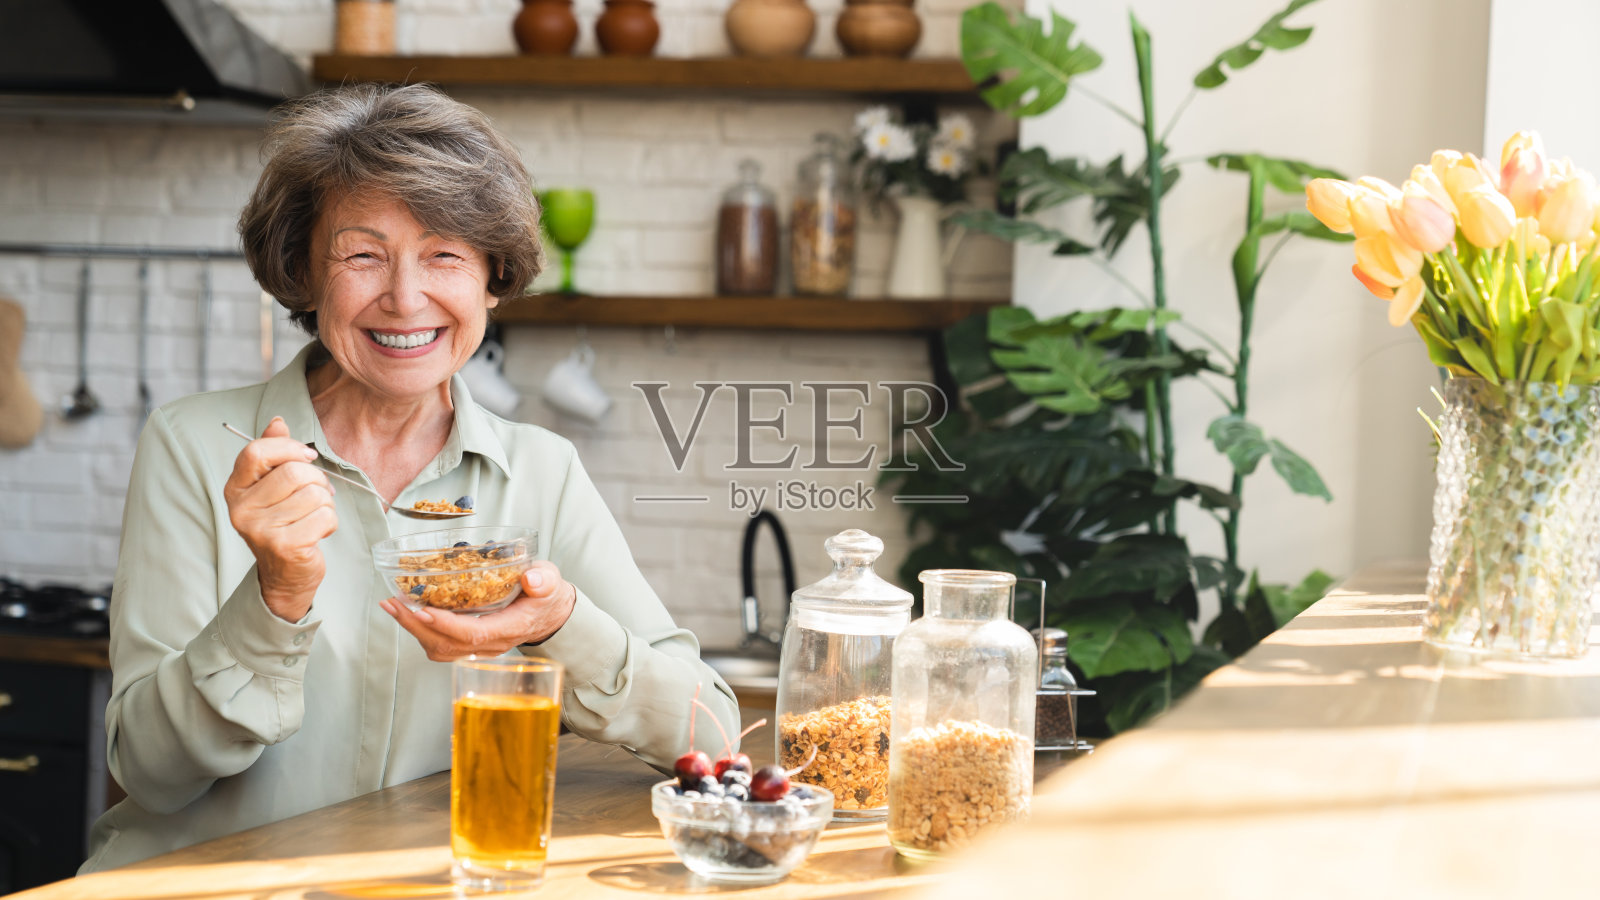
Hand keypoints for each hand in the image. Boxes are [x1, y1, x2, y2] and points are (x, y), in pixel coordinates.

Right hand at [223, 416, 337, 622]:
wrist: (285, 575)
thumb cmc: (284, 523)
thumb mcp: (272, 487)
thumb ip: (274, 453)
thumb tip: (278, 421)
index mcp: (235, 488)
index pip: (257, 451)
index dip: (290, 448)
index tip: (307, 457)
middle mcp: (241, 509)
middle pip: (294, 472)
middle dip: (317, 480)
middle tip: (317, 495)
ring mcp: (260, 529)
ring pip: (314, 494)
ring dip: (326, 503)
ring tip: (314, 516)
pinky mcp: (284, 546)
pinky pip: (324, 516)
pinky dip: (330, 522)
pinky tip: (318, 532)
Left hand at [380, 561, 577, 660]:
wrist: (549, 614)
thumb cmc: (546, 596)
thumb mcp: (551, 582)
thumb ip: (544, 579)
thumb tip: (531, 577)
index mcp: (511, 627)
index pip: (475, 633)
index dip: (447, 625)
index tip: (423, 611)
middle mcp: (492, 644)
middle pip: (448, 645)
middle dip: (416, 626)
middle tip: (393, 603)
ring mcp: (480, 648)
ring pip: (440, 649)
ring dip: (413, 630)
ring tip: (393, 606)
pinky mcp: (470, 645)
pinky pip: (440, 645)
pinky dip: (420, 631)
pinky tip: (408, 612)